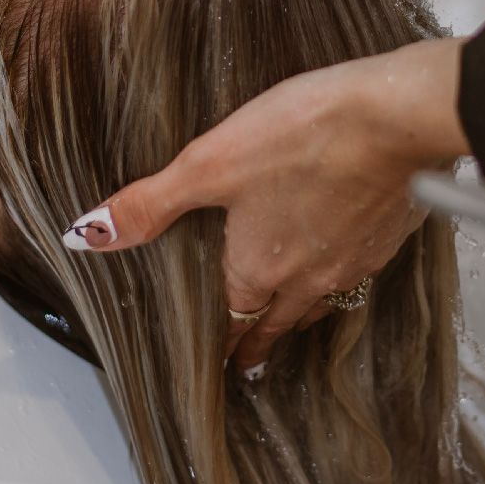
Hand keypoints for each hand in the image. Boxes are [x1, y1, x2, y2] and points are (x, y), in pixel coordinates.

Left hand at [58, 39, 469, 370]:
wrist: (396, 119)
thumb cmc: (305, 135)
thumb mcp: (210, 163)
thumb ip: (150, 203)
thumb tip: (87, 235)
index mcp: (258, 268)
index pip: (234, 321)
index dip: (224, 344)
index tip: (222, 364)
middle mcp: (307, 277)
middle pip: (279, 321)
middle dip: (260, 340)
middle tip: (251, 358)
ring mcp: (354, 260)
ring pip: (321, 302)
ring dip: (302, 314)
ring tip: (293, 319)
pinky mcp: (388, 236)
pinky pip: (359, 270)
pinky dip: (343, 274)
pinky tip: (345, 254)